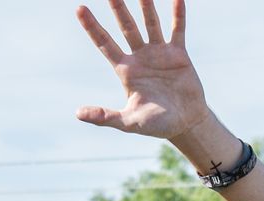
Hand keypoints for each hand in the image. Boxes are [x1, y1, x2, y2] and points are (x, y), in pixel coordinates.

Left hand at [75, 0, 209, 141]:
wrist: (185, 124)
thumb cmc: (155, 125)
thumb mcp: (128, 122)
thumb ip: (105, 117)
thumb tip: (78, 113)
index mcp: (126, 70)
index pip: (104, 44)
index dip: (92, 27)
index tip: (80, 8)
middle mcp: (140, 57)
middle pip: (126, 27)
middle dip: (118, 9)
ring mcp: (159, 53)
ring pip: (150, 23)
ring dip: (146, 5)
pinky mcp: (179, 54)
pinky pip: (177, 30)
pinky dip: (177, 14)